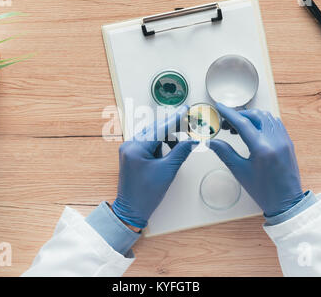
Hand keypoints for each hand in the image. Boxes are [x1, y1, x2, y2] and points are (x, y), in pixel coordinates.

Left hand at [112, 106, 197, 228]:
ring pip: (151, 136)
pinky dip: (158, 145)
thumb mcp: (167, 171)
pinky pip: (147, 144)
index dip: (175, 119)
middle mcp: (129, 145)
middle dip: (172, 128)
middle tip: (187, 126)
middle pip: (155, 129)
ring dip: (166, 138)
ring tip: (178, 145)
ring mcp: (128, 150)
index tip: (185, 110)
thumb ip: (180, 152)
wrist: (131, 210)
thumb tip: (192, 140)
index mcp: (136, 147)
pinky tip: (167, 152)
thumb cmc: (146, 194)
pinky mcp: (130, 155)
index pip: (159, 128)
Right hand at [209, 104, 303, 216]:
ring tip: (238, 128)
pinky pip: (275, 123)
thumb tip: (211, 141)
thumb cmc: (264, 190)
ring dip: (251, 117)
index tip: (219, 107)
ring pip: (266, 117)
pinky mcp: (288, 142)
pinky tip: (253, 130)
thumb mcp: (240, 171)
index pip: (243, 123)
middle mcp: (275, 140)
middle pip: (255, 116)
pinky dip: (262, 121)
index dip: (229, 113)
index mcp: (262, 148)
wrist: (286, 202)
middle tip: (226, 123)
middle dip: (239, 115)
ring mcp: (284, 140)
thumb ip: (225, 152)